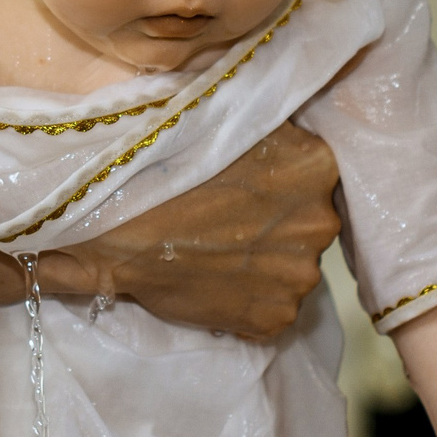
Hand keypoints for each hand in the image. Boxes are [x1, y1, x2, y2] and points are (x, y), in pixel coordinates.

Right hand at [42, 124, 340, 340]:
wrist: (114, 229)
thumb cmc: (165, 164)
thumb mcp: (224, 119)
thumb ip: (266, 127)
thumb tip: (283, 128)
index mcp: (315, 167)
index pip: (313, 176)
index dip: (279, 183)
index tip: (247, 188)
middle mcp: (322, 222)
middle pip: (306, 223)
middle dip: (275, 224)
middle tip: (227, 222)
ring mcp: (300, 277)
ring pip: (290, 268)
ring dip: (262, 264)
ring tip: (216, 255)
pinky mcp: (277, 317)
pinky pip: (272, 307)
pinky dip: (249, 301)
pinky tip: (215, 284)